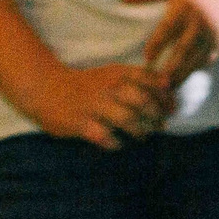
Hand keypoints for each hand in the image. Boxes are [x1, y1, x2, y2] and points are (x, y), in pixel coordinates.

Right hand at [19, 61, 171, 149]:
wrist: (46, 88)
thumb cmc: (88, 84)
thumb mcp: (113, 73)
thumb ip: (139, 78)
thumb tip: (169, 87)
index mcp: (118, 73)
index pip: (151, 81)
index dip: (165, 96)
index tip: (172, 108)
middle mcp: (108, 88)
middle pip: (142, 102)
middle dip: (156, 116)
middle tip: (160, 125)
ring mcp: (93, 106)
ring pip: (127, 119)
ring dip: (140, 131)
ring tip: (143, 136)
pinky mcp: (79, 123)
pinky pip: (104, 136)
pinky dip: (114, 143)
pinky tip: (118, 144)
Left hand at [121, 0, 218, 89]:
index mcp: (186, 7)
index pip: (167, 31)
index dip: (155, 47)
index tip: (145, 59)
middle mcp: (201, 22)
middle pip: (183, 51)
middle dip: (170, 70)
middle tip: (155, 84)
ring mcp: (215, 32)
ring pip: (197, 59)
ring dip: (182, 74)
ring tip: (167, 87)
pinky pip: (209, 59)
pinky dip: (196, 68)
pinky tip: (185, 75)